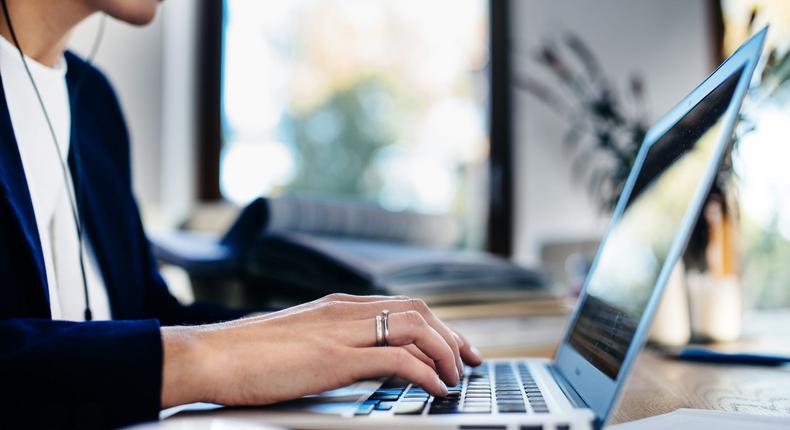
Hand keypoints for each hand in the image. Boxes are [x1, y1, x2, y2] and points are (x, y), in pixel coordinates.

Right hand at [160, 294, 481, 407]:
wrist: (209, 355)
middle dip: (451, 336)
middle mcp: (344, 311)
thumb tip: (355, 359)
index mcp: (337, 306)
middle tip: (470, 361)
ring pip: (414, 328)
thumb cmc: (245, 354)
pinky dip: (424, 371)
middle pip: (418, 311)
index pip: (402, 305)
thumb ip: (330, 343)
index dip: (436, 325)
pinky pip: (396, 358)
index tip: (455, 347)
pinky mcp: (334, 358)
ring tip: (456, 378)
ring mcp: (340, 331)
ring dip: (444, 352)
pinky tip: (434, 387)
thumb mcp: (298, 341)